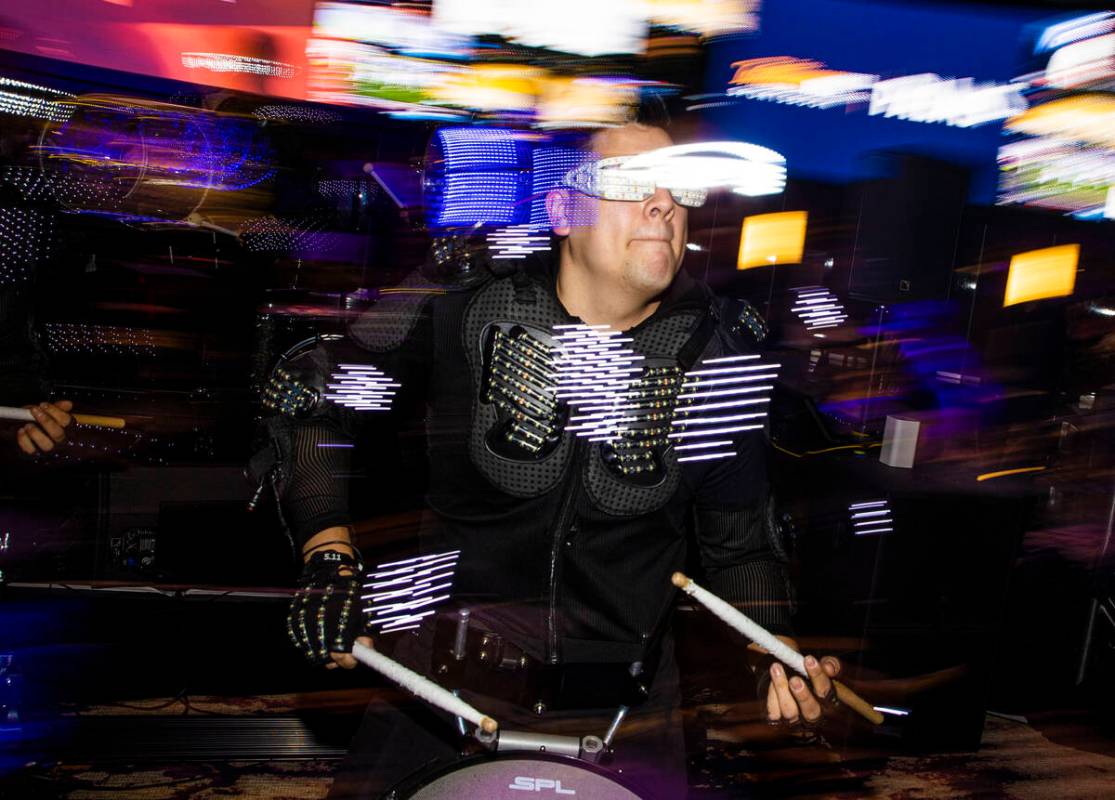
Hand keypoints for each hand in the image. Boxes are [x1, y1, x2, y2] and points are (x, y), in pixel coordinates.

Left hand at [17, 400, 73, 454]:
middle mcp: (60, 440)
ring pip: (46, 445)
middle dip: (46, 421)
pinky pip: (30, 449)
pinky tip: (21, 430)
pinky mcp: (35, 454)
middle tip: (34, 410)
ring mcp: (48, 448)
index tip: (43, 405)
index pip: (67, 421)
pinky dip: (24, 439)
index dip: (55, 412)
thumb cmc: (39, 420)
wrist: (24, 428)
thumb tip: (68, 403)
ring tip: (27, 424)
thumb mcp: (47, 411)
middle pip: (58, 434)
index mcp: (66, 428)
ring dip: (35, 433)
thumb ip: (57, 407)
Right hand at [287, 549, 368, 667]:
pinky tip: (319, 629)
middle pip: (327, 661)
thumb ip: (364, 634)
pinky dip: (311, 640)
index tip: (353, 658)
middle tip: (343, 650)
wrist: (327, 574)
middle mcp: (320, 631)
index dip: (349, 661)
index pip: (343, 658)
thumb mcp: (362, 612)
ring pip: (314, 653)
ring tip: (331, 637)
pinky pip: (302, 642)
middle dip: (336, 658)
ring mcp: (305, 629)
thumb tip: (366, 649)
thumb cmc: (348, 594)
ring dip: (324, 649)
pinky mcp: (294, 624)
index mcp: (339, 630)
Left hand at [766, 655, 841, 727]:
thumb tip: (829, 667)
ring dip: (782, 689)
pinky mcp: (778, 719)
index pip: (826, 691)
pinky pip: (774, 712)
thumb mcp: (817, 663)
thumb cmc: (802, 668)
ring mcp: (795, 718)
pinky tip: (770, 681)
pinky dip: (771, 695)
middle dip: (803, 696)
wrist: (781, 673)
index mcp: (827, 698)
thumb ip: (829, 663)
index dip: (819, 676)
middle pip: (812, 711)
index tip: (808, 660)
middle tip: (794, 680)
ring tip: (776, 668)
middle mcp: (813, 712)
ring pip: (790, 712)